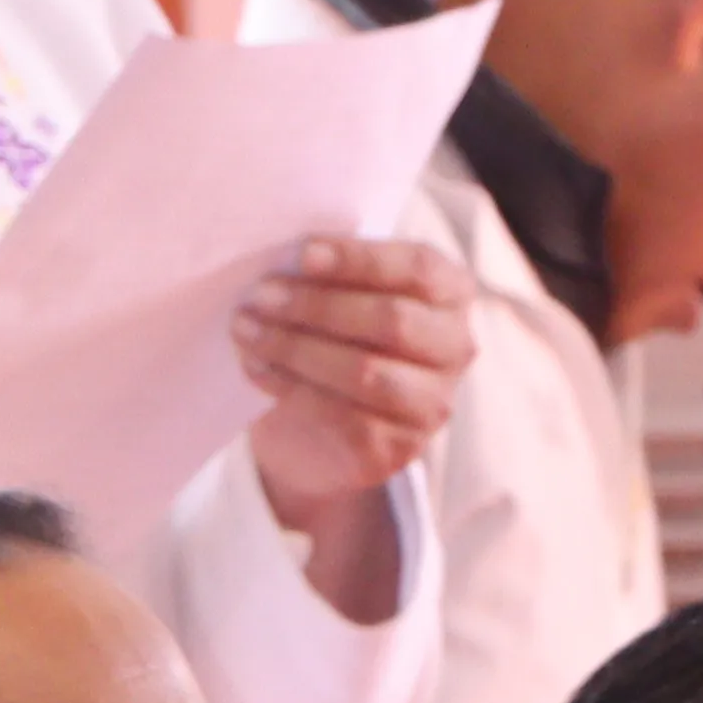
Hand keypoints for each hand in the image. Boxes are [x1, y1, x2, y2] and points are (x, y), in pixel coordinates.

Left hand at [236, 232, 473, 526]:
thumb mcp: (343, 296)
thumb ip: (334, 274)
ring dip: (297, 348)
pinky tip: (256, 367)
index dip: (359, 260)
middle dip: (318, 306)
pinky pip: (343, 417)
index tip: (301, 254)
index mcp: (451, 293)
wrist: (326, 430)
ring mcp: (431, 403)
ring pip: (365, 371)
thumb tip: (283, 258)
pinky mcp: (398, 448)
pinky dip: (291, 389)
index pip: (418, 268)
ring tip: (247, 330)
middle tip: (259, 296)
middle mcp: (455, 348)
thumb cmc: (338, 337)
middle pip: (391, 320)